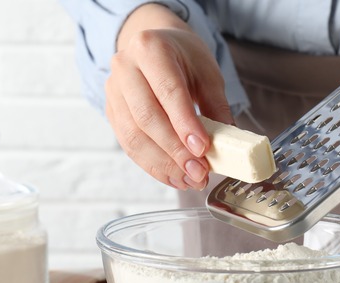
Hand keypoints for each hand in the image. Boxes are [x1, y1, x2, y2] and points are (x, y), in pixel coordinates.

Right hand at [105, 4, 232, 190]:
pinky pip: (129, 145)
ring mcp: (114, 91)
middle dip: (175, 151)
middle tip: (199, 172)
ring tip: (190, 179)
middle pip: (147, 118)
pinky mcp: (111, 112)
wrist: (154, 47)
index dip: (185, 124)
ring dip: (164, 164)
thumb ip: (216, 107)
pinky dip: (153, 165)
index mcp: (150, 49)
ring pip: (134, 136)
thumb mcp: (207, 74)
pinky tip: (174, 177)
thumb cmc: (183, 59)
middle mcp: (125, 68)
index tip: (202, 149)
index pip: (168, 92)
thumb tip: (227, 146)